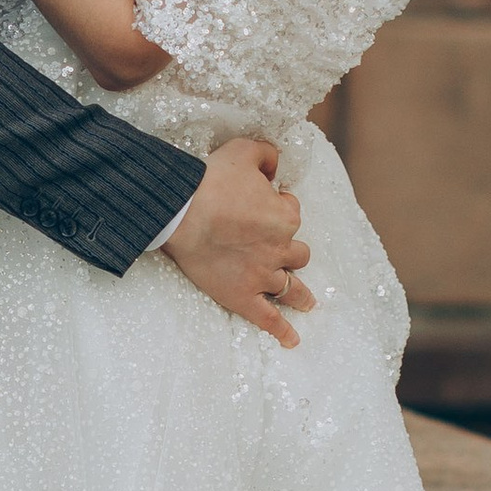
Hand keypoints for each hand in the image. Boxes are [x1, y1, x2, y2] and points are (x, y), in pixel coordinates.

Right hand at [161, 136, 313, 346]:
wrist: (182, 211)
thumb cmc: (212, 179)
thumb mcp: (243, 151)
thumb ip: (266, 154)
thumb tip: (275, 162)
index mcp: (285, 217)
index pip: (292, 212)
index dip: (278, 206)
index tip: (262, 204)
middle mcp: (280, 249)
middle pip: (297, 253)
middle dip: (290, 250)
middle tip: (275, 248)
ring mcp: (263, 276)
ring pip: (292, 287)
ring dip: (301, 295)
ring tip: (308, 303)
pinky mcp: (243, 296)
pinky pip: (269, 318)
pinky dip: (282, 331)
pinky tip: (292, 340)